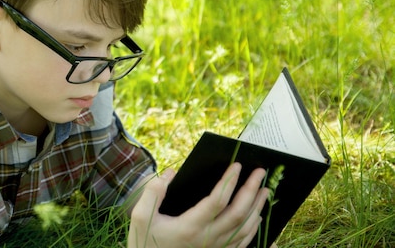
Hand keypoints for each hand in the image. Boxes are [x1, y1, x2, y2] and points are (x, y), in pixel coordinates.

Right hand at [128, 162, 270, 247]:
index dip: (229, 182)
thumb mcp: (141, 217)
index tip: (237, 165)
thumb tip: (170, 173)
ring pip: (244, 229)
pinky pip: (242, 242)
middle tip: (260, 173)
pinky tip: (257, 215)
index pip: (217, 201)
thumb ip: (153, 192)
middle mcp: (207, 239)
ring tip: (264, 190)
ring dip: (257, 208)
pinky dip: (253, 227)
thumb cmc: (145, 242)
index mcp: (190, 227)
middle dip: (251, 191)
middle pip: (237, 214)